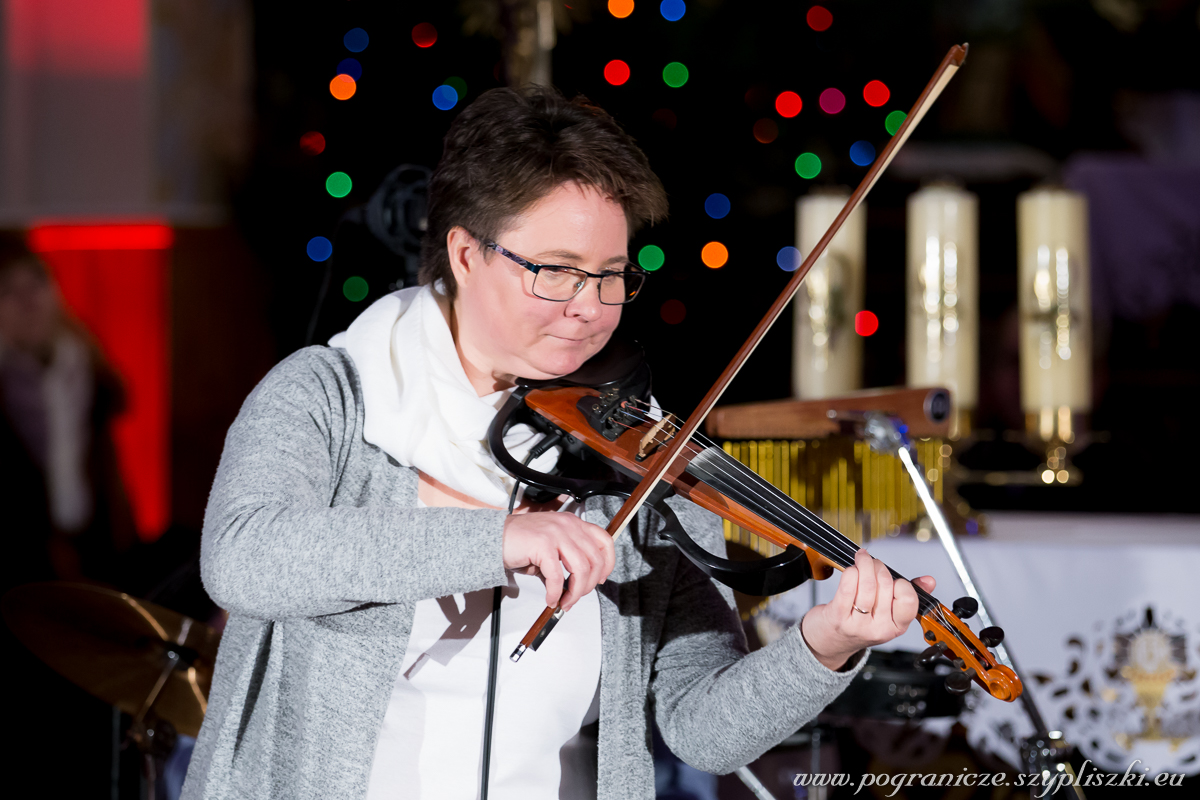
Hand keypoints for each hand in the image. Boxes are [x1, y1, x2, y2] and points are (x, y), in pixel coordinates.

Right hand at [502, 512, 615, 610]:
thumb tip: (581, 583)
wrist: (495, 538)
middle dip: (588, 585)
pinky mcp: (543, 545)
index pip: (604, 541)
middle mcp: (568, 525)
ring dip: (575, 592)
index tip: (600, 579)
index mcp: (573, 523)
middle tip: (577, 596)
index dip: (608, 563)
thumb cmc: (521, 543)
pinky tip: (550, 598)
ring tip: (565, 601)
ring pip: (581, 569)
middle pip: (595, 559)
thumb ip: (568, 559)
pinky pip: (557, 576)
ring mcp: (556, 533)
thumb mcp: (551, 546)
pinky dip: (555, 592)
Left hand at [800, 549, 935, 670]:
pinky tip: (851, 570)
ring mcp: (858, 624)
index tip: (893, 579)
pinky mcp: (838, 616)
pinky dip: (850, 571)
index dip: (901, 583)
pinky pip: (848, 585)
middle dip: (879, 567)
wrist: (830, 642)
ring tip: (862, 559)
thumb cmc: (859, 622)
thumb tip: (928, 581)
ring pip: (867, 583)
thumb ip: (909, 596)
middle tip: (873, 563)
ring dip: (864, 564)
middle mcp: (879, 629)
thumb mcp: (887, 614)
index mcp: (896, 627)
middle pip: (886, 585)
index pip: (908, 600)